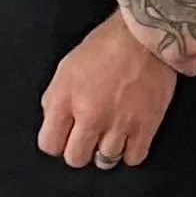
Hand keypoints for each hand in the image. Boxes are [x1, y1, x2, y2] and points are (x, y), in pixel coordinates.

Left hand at [41, 13, 180, 168]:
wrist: (145, 35)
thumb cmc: (106, 46)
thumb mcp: (67, 68)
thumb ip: (56, 100)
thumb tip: (55, 124)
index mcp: (65, 99)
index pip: (49, 145)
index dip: (57, 141)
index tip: (66, 134)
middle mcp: (90, 116)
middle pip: (76, 158)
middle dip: (80, 149)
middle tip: (90, 135)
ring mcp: (119, 123)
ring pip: (105, 161)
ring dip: (106, 149)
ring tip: (112, 133)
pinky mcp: (146, 125)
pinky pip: (133, 158)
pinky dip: (131, 151)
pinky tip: (131, 137)